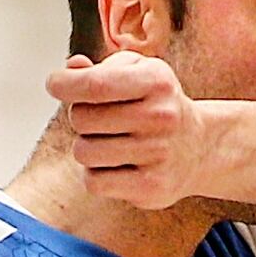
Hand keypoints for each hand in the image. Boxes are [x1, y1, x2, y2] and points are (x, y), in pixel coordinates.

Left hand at [46, 51, 210, 208]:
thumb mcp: (137, 72)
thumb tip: (71, 69)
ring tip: (110, 143)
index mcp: (157, 81)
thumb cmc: (157, 105)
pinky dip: (96, 174)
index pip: (94, 84)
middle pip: (81, 118)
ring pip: (83, 151)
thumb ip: (100, 69)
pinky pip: (94, 182)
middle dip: (80, 117)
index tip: (56, 85)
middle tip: (102, 120)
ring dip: (88, 147)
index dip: (63, 84)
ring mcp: (159, 154)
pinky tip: (115, 166)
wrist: (199, 148)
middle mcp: (161, 116)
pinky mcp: (152, 187)